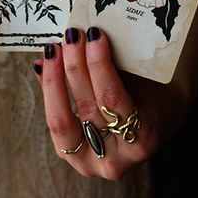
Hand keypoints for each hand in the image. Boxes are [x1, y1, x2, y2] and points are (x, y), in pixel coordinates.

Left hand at [38, 26, 174, 178]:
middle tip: (72, 35)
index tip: (94, 35)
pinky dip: (48, 91)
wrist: (154, 124)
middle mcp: (115, 160)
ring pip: (61, 119)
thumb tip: (80, 40)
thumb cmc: (150, 97)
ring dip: (54, 78)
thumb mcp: (142, 83)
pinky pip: (55, 120)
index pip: (112, 98)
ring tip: (53, 48)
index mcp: (142, 141)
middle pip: (85, 106)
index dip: (99, 65)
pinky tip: (42, 65)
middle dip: (74, 66)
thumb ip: (114, 67)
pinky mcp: (70, 154)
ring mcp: (90, 162)